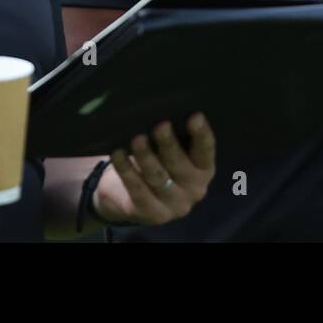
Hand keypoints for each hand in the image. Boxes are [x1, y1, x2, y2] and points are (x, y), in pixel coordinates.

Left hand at [92, 113, 216, 225]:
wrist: (134, 198)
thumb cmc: (157, 162)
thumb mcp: (169, 151)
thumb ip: (174, 136)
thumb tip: (163, 108)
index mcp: (204, 170)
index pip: (206, 151)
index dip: (201, 134)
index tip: (194, 116)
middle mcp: (194, 190)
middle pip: (180, 165)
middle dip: (169, 144)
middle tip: (160, 125)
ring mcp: (174, 206)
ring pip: (158, 178)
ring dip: (146, 156)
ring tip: (136, 139)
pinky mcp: (152, 214)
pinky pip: (138, 190)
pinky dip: (126, 170)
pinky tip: (117, 154)